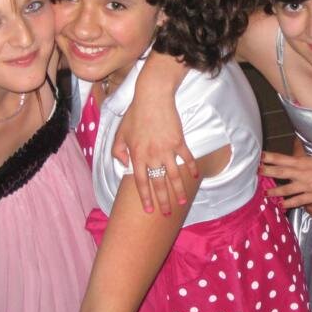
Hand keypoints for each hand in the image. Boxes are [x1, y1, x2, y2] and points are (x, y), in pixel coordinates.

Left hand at [113, 96, 196, 216]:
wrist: (153, 97)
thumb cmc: (135, 114)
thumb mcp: (120, 133)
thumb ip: (118, 151)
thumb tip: (125, 166)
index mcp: (137, 155)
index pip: (141, 182)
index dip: (145, 197)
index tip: (149, 210)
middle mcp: (153, 155)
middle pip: (159, 183)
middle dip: (163, 201)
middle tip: (167, 213)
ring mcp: (168, 149)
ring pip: (174, 175)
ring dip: (179, 191)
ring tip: (183, 202)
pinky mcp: (180, 141)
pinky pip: (187, 158)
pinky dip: (191, 168)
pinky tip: (193, 177)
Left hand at [260, 150, 311, 208]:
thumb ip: (302, 154)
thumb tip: (294, 144)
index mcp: (303, 161)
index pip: (282, 158)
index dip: (270, 157)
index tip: (259, 156)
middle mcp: (303, 173)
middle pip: (281, 172)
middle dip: (267, 172)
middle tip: (256, 172)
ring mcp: (308, 185)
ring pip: (286, 189)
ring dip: (274, 191)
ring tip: (265, 193)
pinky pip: (298, 201)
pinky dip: (288, 203)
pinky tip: (280, 205)